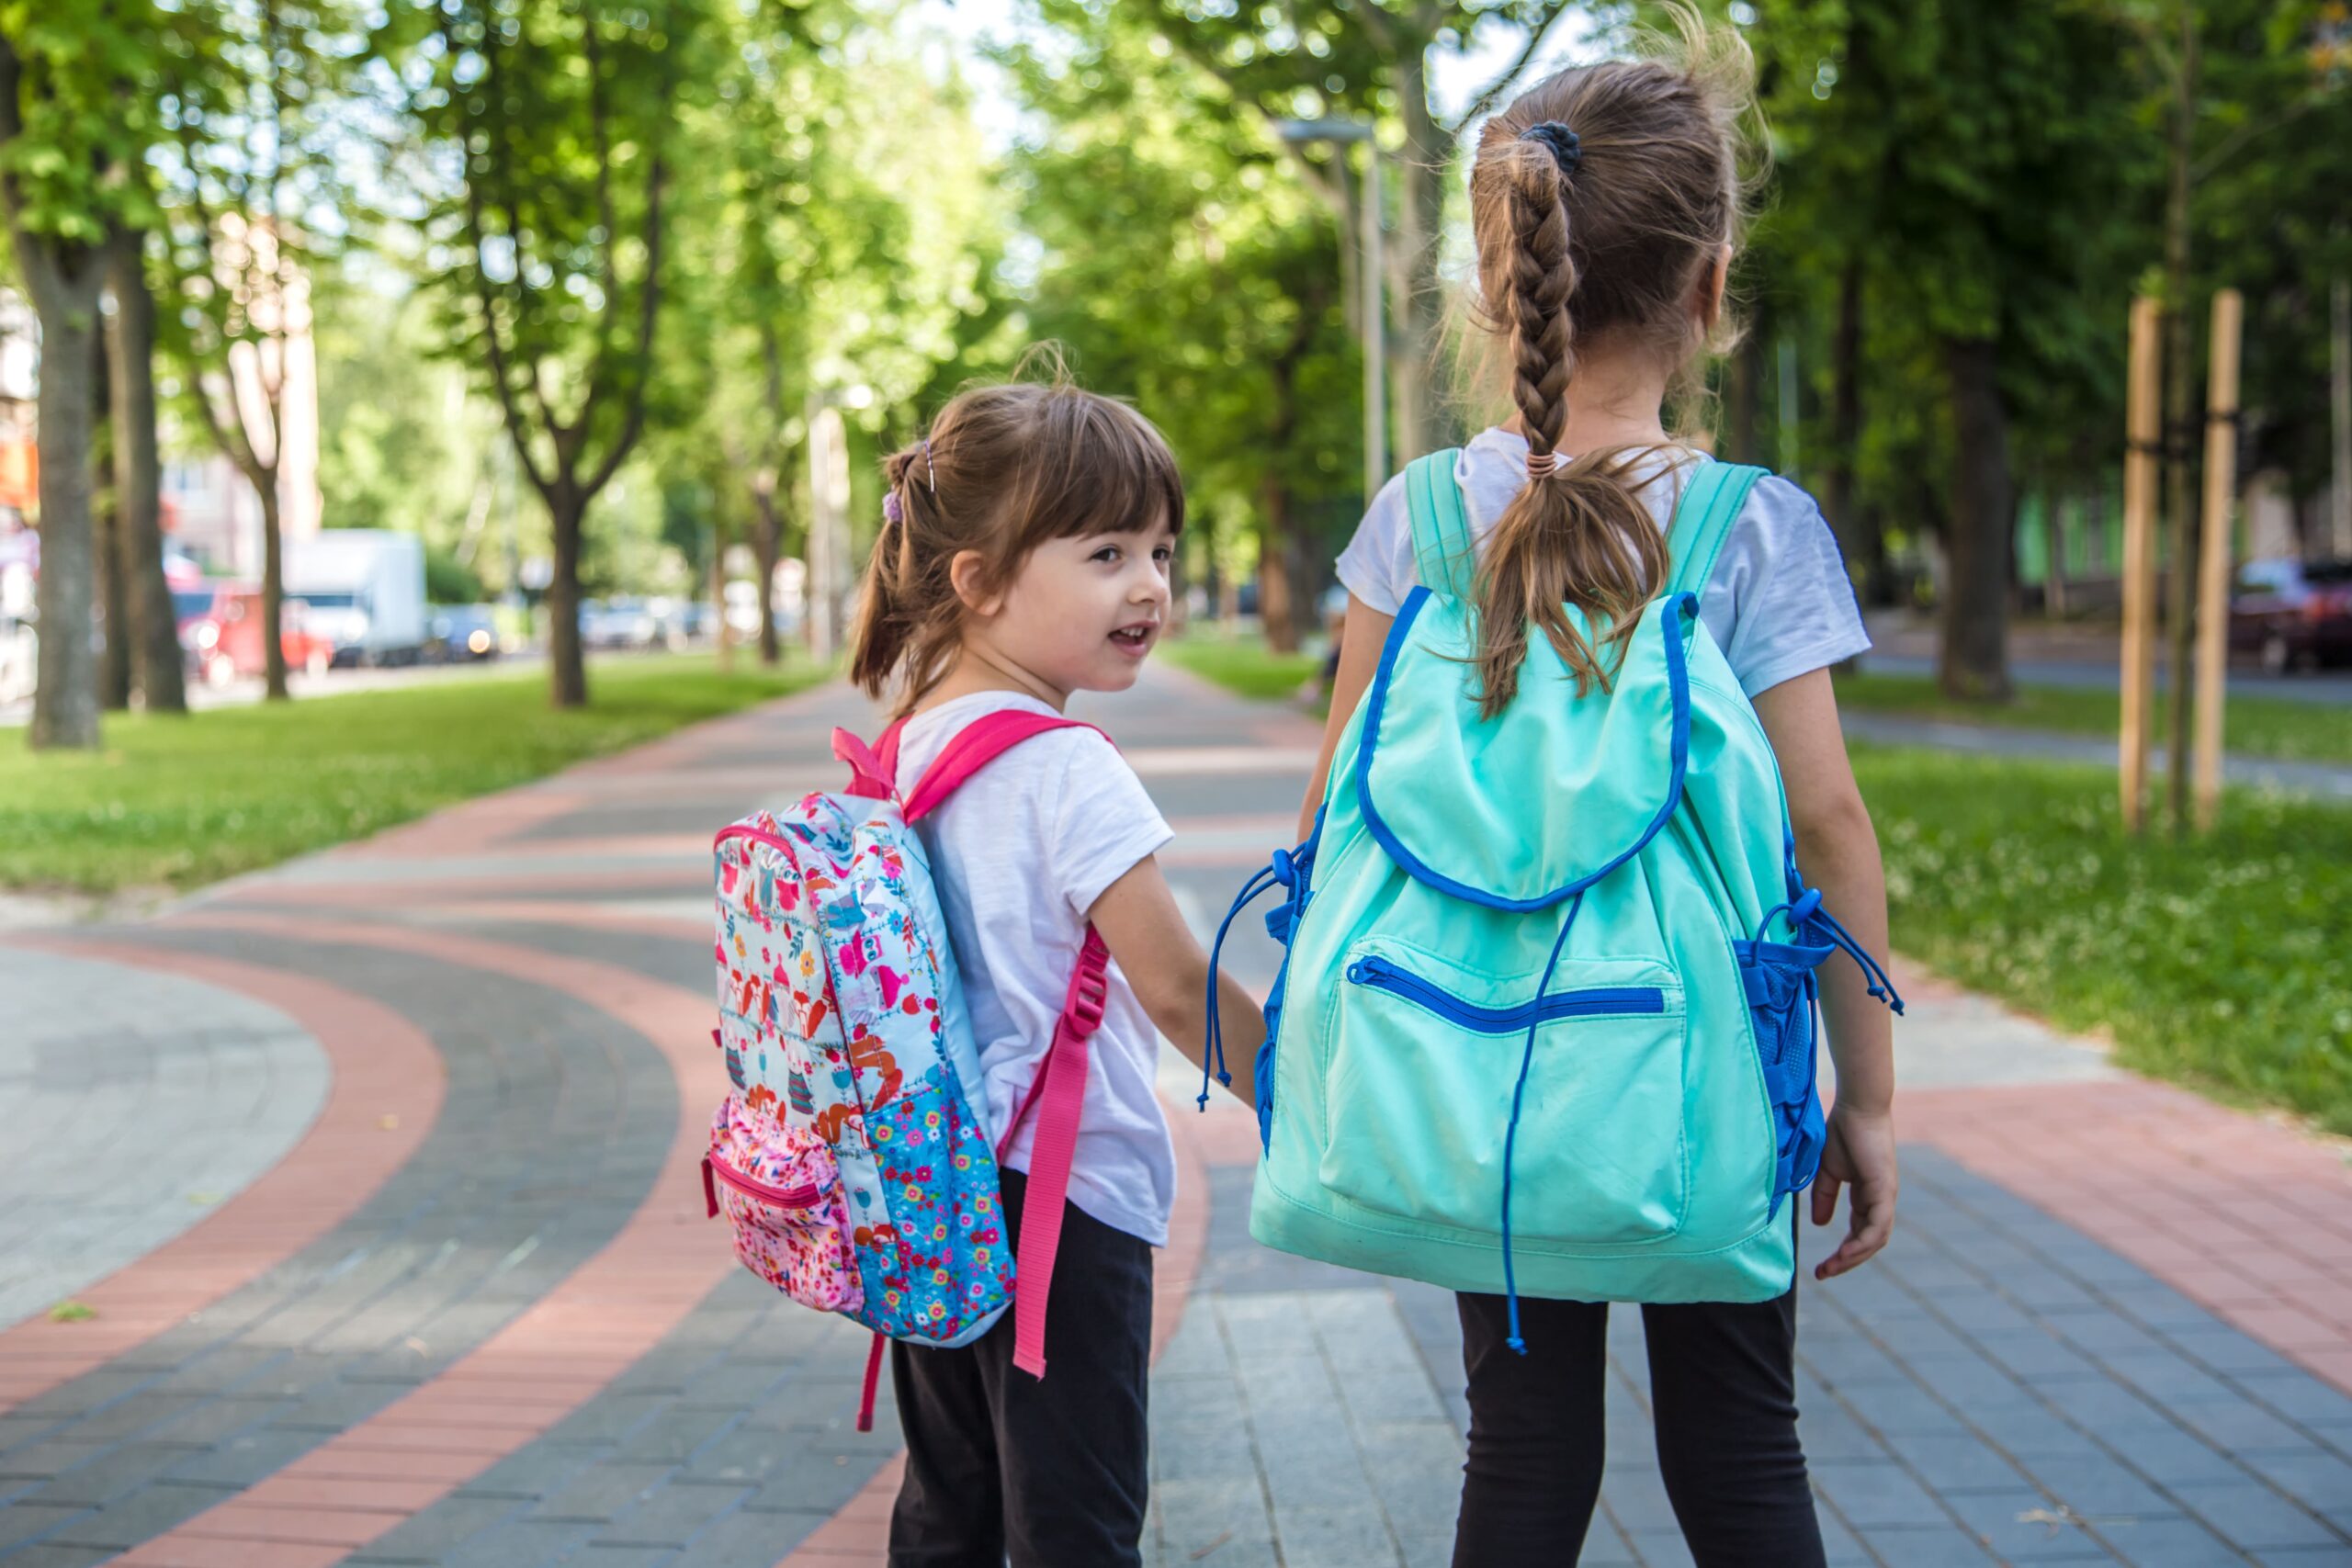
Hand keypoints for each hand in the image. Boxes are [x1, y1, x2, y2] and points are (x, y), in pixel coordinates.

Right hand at [1810, 1103, 1897, 1280]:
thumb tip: (1821, 1224)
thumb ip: (1823, 1197)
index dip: (1841, 1251)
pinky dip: (1863, 1243)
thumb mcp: (1826, 1171)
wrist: (1855, 1107)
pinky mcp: (1885, 1190)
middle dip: (1847, 1261)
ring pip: (1875, 1239)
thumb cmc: (1842, 1132)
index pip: (1858, 1233)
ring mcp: (1885, 1196)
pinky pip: (1878, 1226)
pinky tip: (1846, 1252)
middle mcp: (1880, 1200)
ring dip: (1854, 1257)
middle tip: (1823, 1273)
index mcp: (1867, 1196)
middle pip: (1869, 1242)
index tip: (1820, 1266)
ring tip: (1832, 1267)